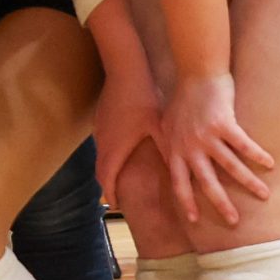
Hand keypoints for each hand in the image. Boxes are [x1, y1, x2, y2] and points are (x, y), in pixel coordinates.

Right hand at [93, 67, 162, 201]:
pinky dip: (108, 156)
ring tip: (117, 178)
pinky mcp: (100, 120)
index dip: (112, 195)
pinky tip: (118, 151)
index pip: (108, 179)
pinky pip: (101, 145)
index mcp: (117, 148)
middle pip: (100, 172)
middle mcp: (104, 142)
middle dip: (108, 186)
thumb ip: (167, 149)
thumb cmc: (144, 99)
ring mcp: (99, 131)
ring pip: (100, 158)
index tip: (117, 207)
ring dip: (107, 170)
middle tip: (116, 197)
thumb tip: (180, 170)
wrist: (125, 73)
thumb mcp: (160, 127)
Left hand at [158, 70, 272, 224]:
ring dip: (249, 183)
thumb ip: (168, 144)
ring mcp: (207, 136)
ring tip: (264, 196)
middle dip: (221, 204)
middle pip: (207, 183)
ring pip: (231, 167)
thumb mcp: (166, 124)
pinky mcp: (224, 124)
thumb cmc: (182, 97)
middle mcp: (190, 147)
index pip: (179, 183)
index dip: (186, 202)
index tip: (194, 220)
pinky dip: (258, 155)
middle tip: (234, 222)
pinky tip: (271, 164)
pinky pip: (244, 145)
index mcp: (176, 149)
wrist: (195, 73)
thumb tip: (168, 160)